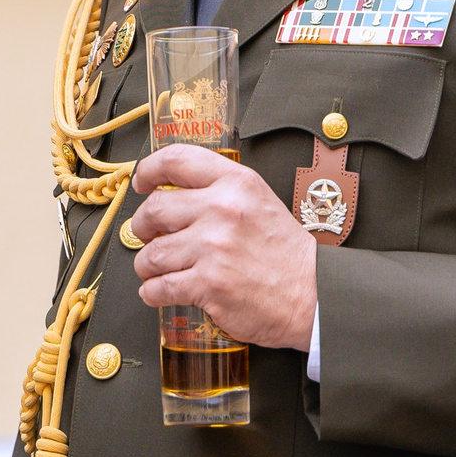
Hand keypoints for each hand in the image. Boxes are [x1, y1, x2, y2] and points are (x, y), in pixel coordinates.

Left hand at [129, 142, 316, 351]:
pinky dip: (152, 292)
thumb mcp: (259, 202)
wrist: (314, 295)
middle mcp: (222, 210)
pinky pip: (158, 287)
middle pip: (153, 210)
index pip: (176, 161)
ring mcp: (213, 248)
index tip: (142, 183)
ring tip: (157, 270)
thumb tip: (173, 193)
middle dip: (142, 227)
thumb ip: (220, 191)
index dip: (148, 171)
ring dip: (147, 265)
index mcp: (236, 184)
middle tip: (147, 236)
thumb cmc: (285, 254)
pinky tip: (161, 290)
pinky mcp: (208, 284)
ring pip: (151, 253)